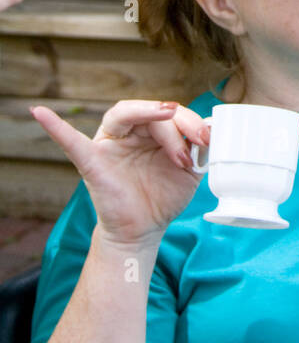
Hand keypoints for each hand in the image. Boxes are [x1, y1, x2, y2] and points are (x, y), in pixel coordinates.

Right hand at [28, 100, 211, 247]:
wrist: (144, 230)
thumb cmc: (163, 196)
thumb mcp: (189, 169)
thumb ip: (199, 148)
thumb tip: (215, 130)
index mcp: (150, 130)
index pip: (168, 113)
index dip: (190, 121)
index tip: (206, 139)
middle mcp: (127, 131)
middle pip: (150, 111)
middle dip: (176, 124)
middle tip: (193, 144)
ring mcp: (107, 144)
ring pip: (125, 114)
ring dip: (153, 119)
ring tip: (173, 133)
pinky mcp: (91, 162)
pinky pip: (71, 142)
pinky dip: (55, 127)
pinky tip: (39, 114)